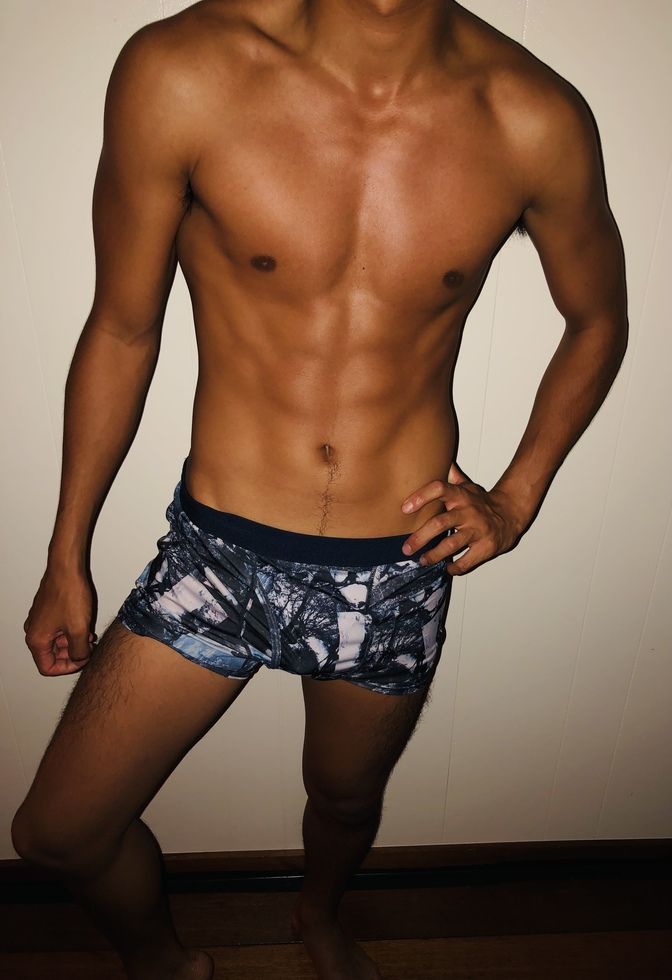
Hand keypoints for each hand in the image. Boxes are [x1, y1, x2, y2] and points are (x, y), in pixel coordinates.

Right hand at [23, 566, 96, 674]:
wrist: (66, 568)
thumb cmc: (69, 594)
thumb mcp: (79, 629)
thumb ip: (79, 651)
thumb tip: (79, 659)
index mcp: (36, 639)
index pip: (47, 667)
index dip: (67, 668)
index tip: (83, 659)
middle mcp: (34, 630)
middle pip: (51, 655)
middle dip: (72, 654)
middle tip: (88, 647)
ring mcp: (40, 620)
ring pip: (56, 642)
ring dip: (73, 642)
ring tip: (89, 636)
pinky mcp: (47, 611)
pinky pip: (58, 629)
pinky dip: (71, 631)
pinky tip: (85, 625)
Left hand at [400, 460, 527, 574]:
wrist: (512, 514)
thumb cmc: (484, 502)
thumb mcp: (469, 486)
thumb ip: (452, 477)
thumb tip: (438, 459)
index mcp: (461, 496)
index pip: (439, 488)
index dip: (421, 497)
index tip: (404, 508)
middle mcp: (468, 512)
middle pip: (440, 522)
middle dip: (420, 537)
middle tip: (406, 547)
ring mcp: (478, 530)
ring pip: (452, 544)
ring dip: (434, 555)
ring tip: (422, 560)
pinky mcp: (486, 547)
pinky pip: (467, 561)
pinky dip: (454, 568)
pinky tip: (446, 568)